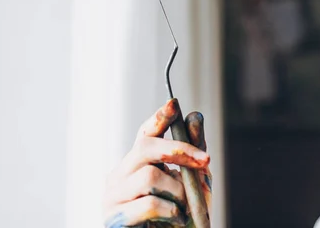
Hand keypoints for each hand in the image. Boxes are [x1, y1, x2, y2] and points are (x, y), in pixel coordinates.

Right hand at [103, 99, 211, 226]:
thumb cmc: (179, 218)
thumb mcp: (193, 182)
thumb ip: (193, 153)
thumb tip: (195, 116)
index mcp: (137, 164)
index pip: (145, 134)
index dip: (158, 118)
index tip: (173, 103)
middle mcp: (120, 175)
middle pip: (145, 147)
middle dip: (180, 151)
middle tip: (206, 161)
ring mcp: (113, 197)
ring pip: (149, 176)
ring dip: (178, 191)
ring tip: (184, 208)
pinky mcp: (114, 218)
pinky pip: (149, 204)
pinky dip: (171, 211)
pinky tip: (176, 220)